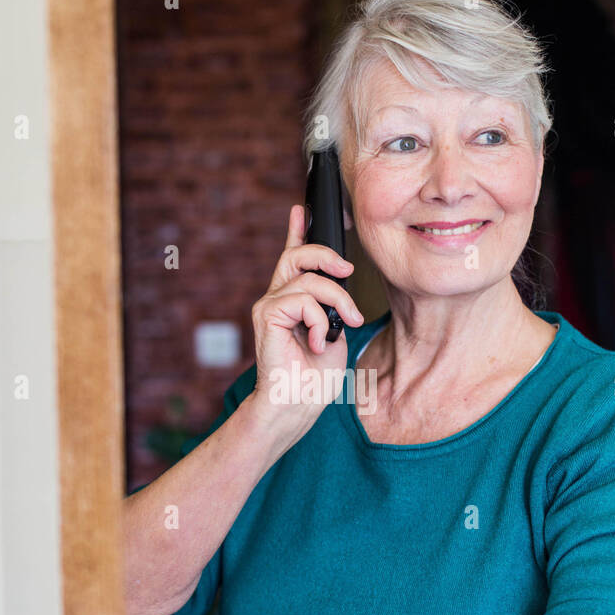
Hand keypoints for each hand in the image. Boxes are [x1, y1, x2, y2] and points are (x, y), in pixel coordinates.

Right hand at [247, 204, 363, 439]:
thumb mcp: (334, 331)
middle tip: (348, 270)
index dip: (297, 232)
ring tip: (342, 325)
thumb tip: (339, 283)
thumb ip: (332, 305)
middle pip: (298, 255)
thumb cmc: (315, 377)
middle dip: (326, 255)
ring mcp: (270, 306)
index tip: (301, 209)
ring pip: (309, 279)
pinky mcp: (267, 315)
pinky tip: (317, 341)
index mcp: (293, 301)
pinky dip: (318, 319)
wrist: (297, 404)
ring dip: (336, 301)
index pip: (293, 257)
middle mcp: (277, 298)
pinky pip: (302, 299)